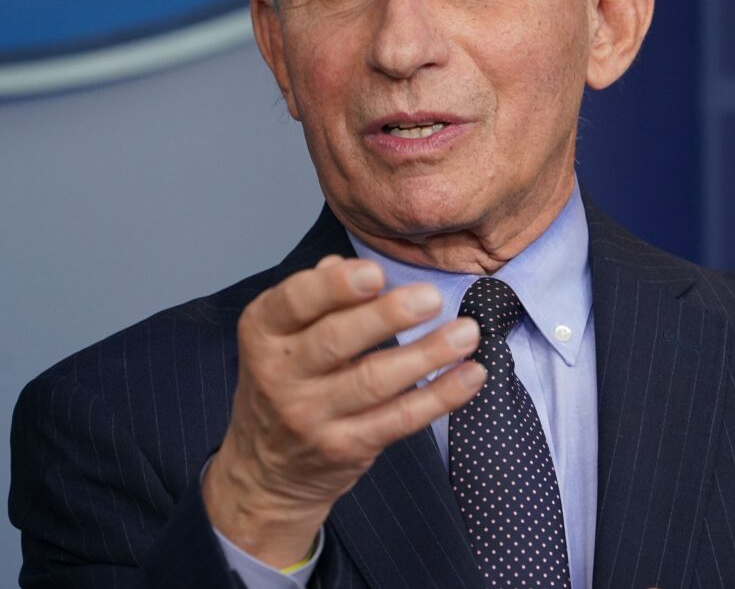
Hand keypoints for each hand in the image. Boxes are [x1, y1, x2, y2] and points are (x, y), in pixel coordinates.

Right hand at [202, 255, 484, 566]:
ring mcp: (312, 416)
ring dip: (427, 355)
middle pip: (336, 341)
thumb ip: (314, 296)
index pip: (294, 302)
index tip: (375, 272)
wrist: (267, 470)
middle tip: (432, 297)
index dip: (334, 287)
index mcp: (263, 332)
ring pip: (374, 381)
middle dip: (388, 317)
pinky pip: (400, 419)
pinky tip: (471, 374)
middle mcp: (280, 374)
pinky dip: (441, 396)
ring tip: (467, 333)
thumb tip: (343, 263)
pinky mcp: (346, 448)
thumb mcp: (282, 334)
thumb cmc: (285, 381)